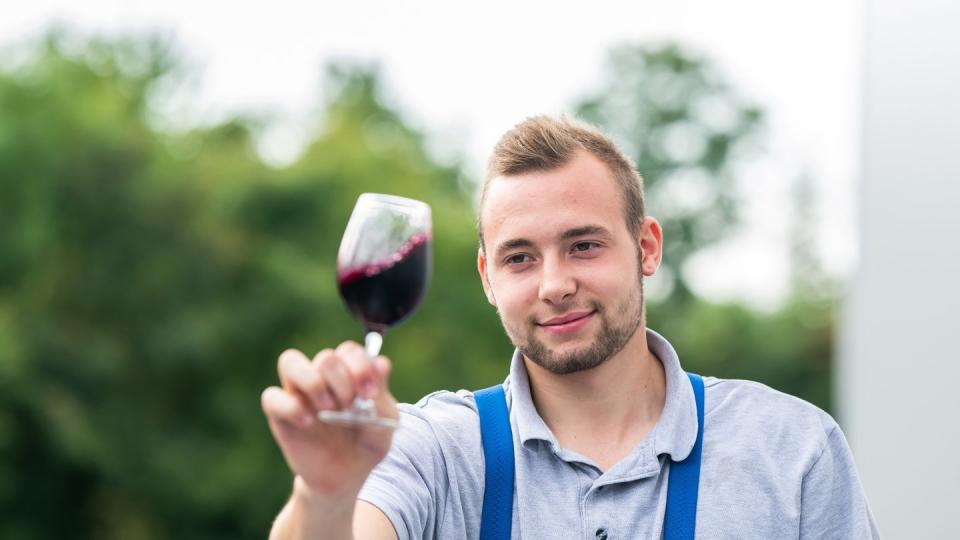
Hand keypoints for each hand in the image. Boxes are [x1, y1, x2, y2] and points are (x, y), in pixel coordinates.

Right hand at [261, 341, 398, 497]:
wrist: (344, 478)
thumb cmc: (366, 444)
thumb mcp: (384, 426)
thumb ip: (382, 398)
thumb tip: (380, 364)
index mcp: (350, 373)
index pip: (349, 351)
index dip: (360, 366)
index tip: (370, 393)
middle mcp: (323, 377)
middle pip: (326, 357)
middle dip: (342, 380)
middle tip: (350, 406)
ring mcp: (299, 393)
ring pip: (290, 361)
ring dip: (313, 382)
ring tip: (327, 408)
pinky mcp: (280, 414)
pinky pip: (272, 397)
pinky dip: (290, 407)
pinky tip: (308, 423)